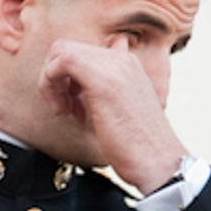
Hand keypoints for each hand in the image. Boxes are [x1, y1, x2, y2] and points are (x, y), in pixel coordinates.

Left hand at [37, 38, 186, 195]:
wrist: (160, 163)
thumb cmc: (141, 147)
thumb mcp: (121, 110)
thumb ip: (106, 90)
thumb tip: (89, 81)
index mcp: (127, 64)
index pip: (83, 51)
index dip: (68, 77)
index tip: (75, 104)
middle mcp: (121, 59)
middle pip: (66, 48)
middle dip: (55, 77)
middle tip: (65, 107)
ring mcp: (113, 66)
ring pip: (60, 52)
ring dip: (51, 82)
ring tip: (65, 110)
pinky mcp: (102, 80)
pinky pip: (60, 62)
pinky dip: (51, 86)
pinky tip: (65, 111)